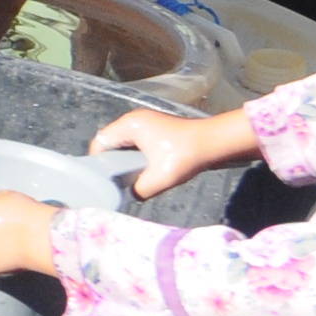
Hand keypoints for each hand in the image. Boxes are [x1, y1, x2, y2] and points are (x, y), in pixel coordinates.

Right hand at [91, 105, 249, 199]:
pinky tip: (144, 171)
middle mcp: (134, 120)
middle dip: (112, 163)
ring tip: (131, 178)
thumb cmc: (187, 155)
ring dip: (125, 161)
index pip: (100, 143)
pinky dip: (136, 157)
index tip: (104, 181)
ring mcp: (145, 123)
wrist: (217, 143)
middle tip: (117, 182)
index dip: (98, 163)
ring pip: (123, 145)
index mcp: (130, 124)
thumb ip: (138, 190)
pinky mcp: (155, 130)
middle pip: (110, 143)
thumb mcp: (160, 178)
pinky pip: (135, 144)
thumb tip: (129, 196)